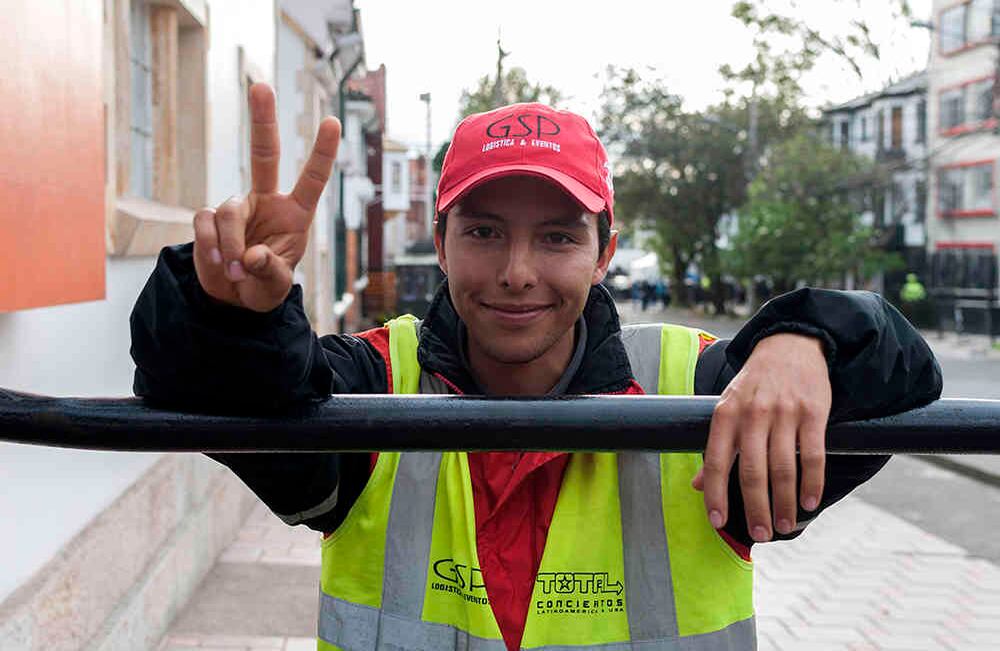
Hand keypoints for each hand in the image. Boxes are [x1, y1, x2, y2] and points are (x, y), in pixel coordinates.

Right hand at [193, 83, 341, 311]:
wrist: (232, 301)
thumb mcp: (274, 287)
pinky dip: (212, 246)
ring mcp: (237, 208)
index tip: (332, 121)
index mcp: (294, 215)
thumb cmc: (264, 288)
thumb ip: (268, 271)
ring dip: (231, 244)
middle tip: (261, 85)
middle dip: (262, 120)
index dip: (322, 152)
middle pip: (264, 154)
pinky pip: (205, 223)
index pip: (312, 180)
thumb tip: (251, 256)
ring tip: (236, 270)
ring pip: (229, 210)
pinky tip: (218, 264)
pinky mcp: (208, 219)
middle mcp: (266, 202)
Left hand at [692, 333, 831, 541]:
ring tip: (784, 525)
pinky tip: (808, 501)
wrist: (790, 345)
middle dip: (754, 508)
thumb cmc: (754, 384)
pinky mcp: (813, 412)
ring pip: (783, 468)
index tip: (718, 522)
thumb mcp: (727, 407)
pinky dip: (812, 483)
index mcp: (725, 414)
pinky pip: (813, 455)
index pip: (714, 461)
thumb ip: (717, 447)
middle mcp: (752, 414)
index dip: (715, 494)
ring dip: (783, 502)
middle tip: (760, 533)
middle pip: (751, 471)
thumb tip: (697, 487)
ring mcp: (784, 413)